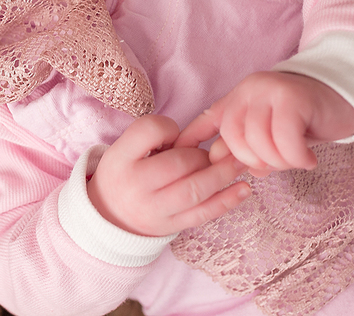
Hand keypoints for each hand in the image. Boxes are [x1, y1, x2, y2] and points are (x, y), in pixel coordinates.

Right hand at [86, 114, 250, 236]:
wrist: (109, 216)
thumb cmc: (124, 172)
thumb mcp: (125, 147)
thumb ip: (152, 135)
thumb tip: (194, 138)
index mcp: (120, 159)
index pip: (149, 131)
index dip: (168, 127)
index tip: (174, 133)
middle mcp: (135, 186)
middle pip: (179, 163)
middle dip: (201, 154)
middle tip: (208, 152)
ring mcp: (154, 210)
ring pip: (194, 190)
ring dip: (222, 174)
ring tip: (239, 162)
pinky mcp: (171, 226)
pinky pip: (203, 214)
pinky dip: (227, 200)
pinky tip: (244, 188)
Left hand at [175, 72, 353, 175]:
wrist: (344, 97)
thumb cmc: (306, 120)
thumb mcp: (271, 134)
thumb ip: (248, 147)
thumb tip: (223, 164)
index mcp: (239, 98)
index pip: (208, 119)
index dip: (190, 139)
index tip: (178, 155)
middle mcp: (249, 90)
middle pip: (234, 138)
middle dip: (254, 161)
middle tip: (279, 164)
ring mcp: (270, 91)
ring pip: (258, 142)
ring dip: (279, 161)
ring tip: (297, 159)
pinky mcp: (293, 98)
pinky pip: (284, 140)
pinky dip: (296, 157)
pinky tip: (309, 159)